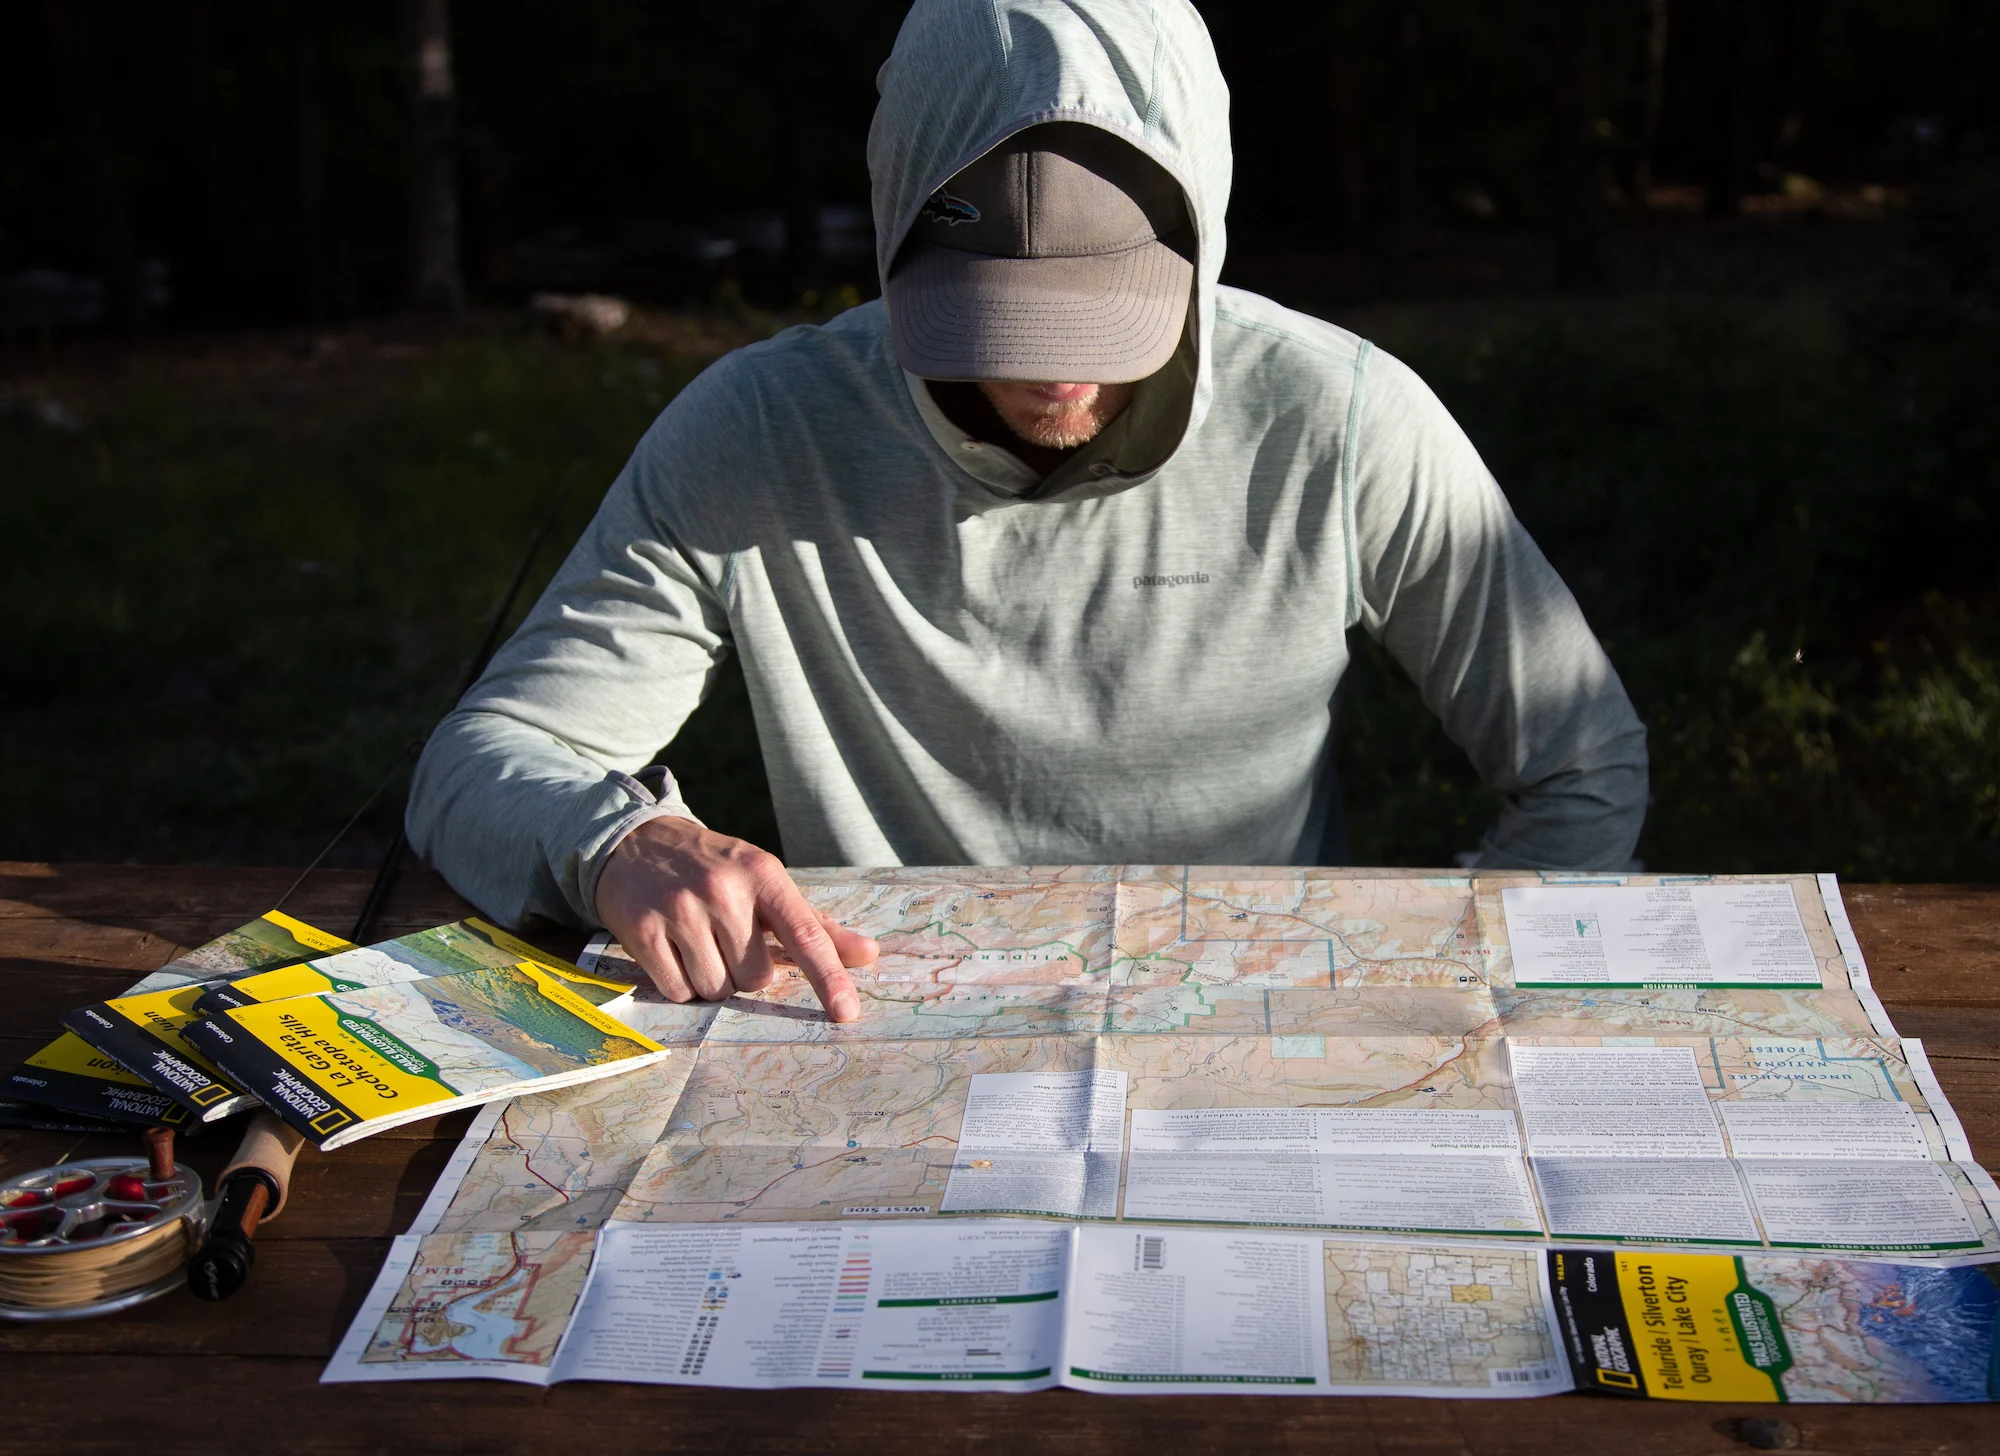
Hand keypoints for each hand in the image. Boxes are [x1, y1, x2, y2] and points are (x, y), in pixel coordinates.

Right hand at [594, 815, 875, 1020]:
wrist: (636, 843)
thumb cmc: (715, 870)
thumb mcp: (765, 882)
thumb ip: (816, 924)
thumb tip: (870, 954)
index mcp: (763, 875)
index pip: (805, 935)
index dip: (829, 977)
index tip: (846, 1013)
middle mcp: (723, 890)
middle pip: (756, 978)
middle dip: (745, 971)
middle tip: (727, 940)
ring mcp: (680, 910)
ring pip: (717, 990)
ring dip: (713, 980)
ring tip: (699, 944)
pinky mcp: (641, 931)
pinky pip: (678, 992)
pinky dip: (681, 985)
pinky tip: (674, 952)